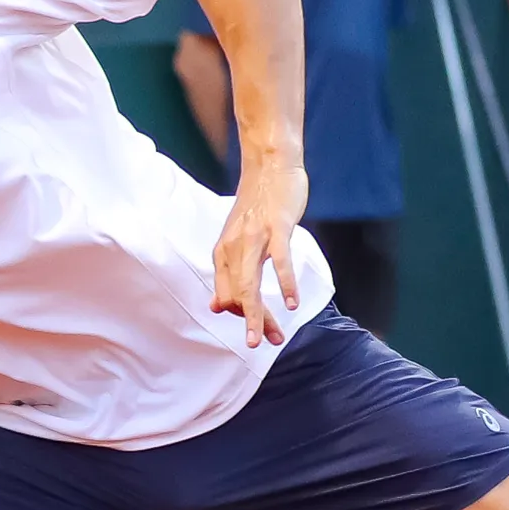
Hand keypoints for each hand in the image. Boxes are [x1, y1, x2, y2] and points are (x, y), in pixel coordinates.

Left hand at [210, 160, 308, 346]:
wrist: (269, 164)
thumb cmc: (258, 204)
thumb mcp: (237, 240)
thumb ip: (229, 272)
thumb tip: (216, 306)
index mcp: (223, 253)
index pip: (227, 295)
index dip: (241, 315)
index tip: (258, 327)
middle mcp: (233, 248)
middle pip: (237, 296)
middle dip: (250, 324)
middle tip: (263, 344)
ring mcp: (254, 238)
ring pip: (251, 286)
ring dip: (260, 315)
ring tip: (271, 337)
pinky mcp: (275, 228)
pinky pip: (279, 262)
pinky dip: (285, 284)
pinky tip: (292, 303)